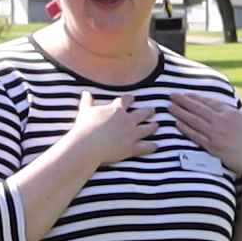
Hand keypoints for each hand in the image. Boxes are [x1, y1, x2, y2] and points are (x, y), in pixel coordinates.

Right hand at [41, 85, 160, 181]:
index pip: (127, 100)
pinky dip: (152, 146)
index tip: (133, 98)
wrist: (87, 144)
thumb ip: (87, 101)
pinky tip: (156, 145)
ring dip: (153, 126)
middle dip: (148, 111)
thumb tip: (85, 92)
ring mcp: (131, 134)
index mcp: (117, 109)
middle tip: (152, 110)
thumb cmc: (84, 127)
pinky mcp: (131, 147)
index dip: (130, 99)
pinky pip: (145, 146)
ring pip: (147, 128)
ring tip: (156, 125)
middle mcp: (127, 120)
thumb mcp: (85, 111)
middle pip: (142, 113)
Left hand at [162, 64, 241, 181]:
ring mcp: (217, 134)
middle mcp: (223, 121)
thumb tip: (218, 110)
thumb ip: (230, 115)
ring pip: (194, 120)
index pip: (209, 102)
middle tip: (172, 95)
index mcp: (231, 113)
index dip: (195, 98)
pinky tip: (177, 122)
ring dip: (180, 112)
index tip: (185, 94)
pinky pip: (196, 136)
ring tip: (170, 106)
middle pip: (199, 108)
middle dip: (184, 101)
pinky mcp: (214, 147)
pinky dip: (186, 128)